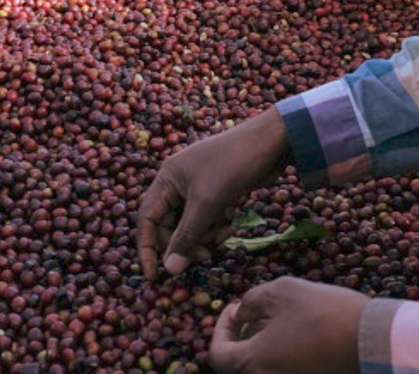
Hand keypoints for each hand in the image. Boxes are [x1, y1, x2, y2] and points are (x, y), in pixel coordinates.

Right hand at [137, 107, 288, 278]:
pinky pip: (207, 218)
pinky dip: (217, 225)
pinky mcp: (216, 191)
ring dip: (205, 235)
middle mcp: (178, 181)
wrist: (271, 141)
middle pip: (170, 225)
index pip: (147, 219)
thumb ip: (186, 237)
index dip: (148, 248)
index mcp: (167, 178)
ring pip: (191, 224)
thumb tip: (169, 270)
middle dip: (186, 242)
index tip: (155, 276)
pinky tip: (232, 221)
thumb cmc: (233, 165)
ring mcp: (197, 186)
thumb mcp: (207, 202)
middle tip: (205, 256)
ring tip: (225, 233)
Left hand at [210, 277, 366, 373]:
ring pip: (259, 369)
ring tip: (273, 319)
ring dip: (258, 347)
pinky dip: (276, 357)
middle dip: (241, 337)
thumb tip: (241, 314)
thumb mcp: (280, 292)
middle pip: (238, 365)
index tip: (235, 308)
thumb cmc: (322, 312)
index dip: (221, 328)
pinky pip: (278, 372)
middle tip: (251, 312)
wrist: (371, 340)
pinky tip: (290, 333)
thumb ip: (251, 302)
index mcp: (253, 365)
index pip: (217, 355)